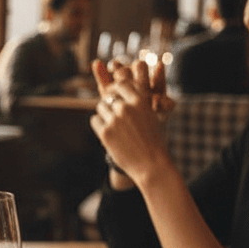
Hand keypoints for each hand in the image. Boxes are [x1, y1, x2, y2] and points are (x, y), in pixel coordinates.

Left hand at [89, 63, 172, 186]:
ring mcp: (114, 120)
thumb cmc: (154, 140)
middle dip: (111, 103)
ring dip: (104, 113)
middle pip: (109, 96)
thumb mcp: (152, 115)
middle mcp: (126, 108)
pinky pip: (94, 120)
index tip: (115, 93)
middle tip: (115, 114)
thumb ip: (139, 102)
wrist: (150, 164)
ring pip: (100, 107)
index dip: (117, 88)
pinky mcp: (105, 133)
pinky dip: (99, 124)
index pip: (122, 84)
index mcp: (140, 101)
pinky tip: (107, 131)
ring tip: (113, 125)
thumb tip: (125, 90)